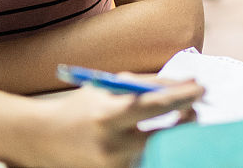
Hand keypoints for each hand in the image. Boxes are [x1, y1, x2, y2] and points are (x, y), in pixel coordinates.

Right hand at [32, 78, 202, 167]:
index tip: (202, 87)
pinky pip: (143, 161)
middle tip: (194, 109)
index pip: (155, 106)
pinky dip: (152, 148)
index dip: (182, 96)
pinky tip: (155, 138)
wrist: (41, 138)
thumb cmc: (80, 107)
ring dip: (170, 135)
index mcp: (108, 114)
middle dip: (184, 120)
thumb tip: (185, 83)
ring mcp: (112, 165)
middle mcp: (110, 143)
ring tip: (176, 121)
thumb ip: (145, 85)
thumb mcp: (107, 87)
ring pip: (156, 150)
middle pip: (163, 136)